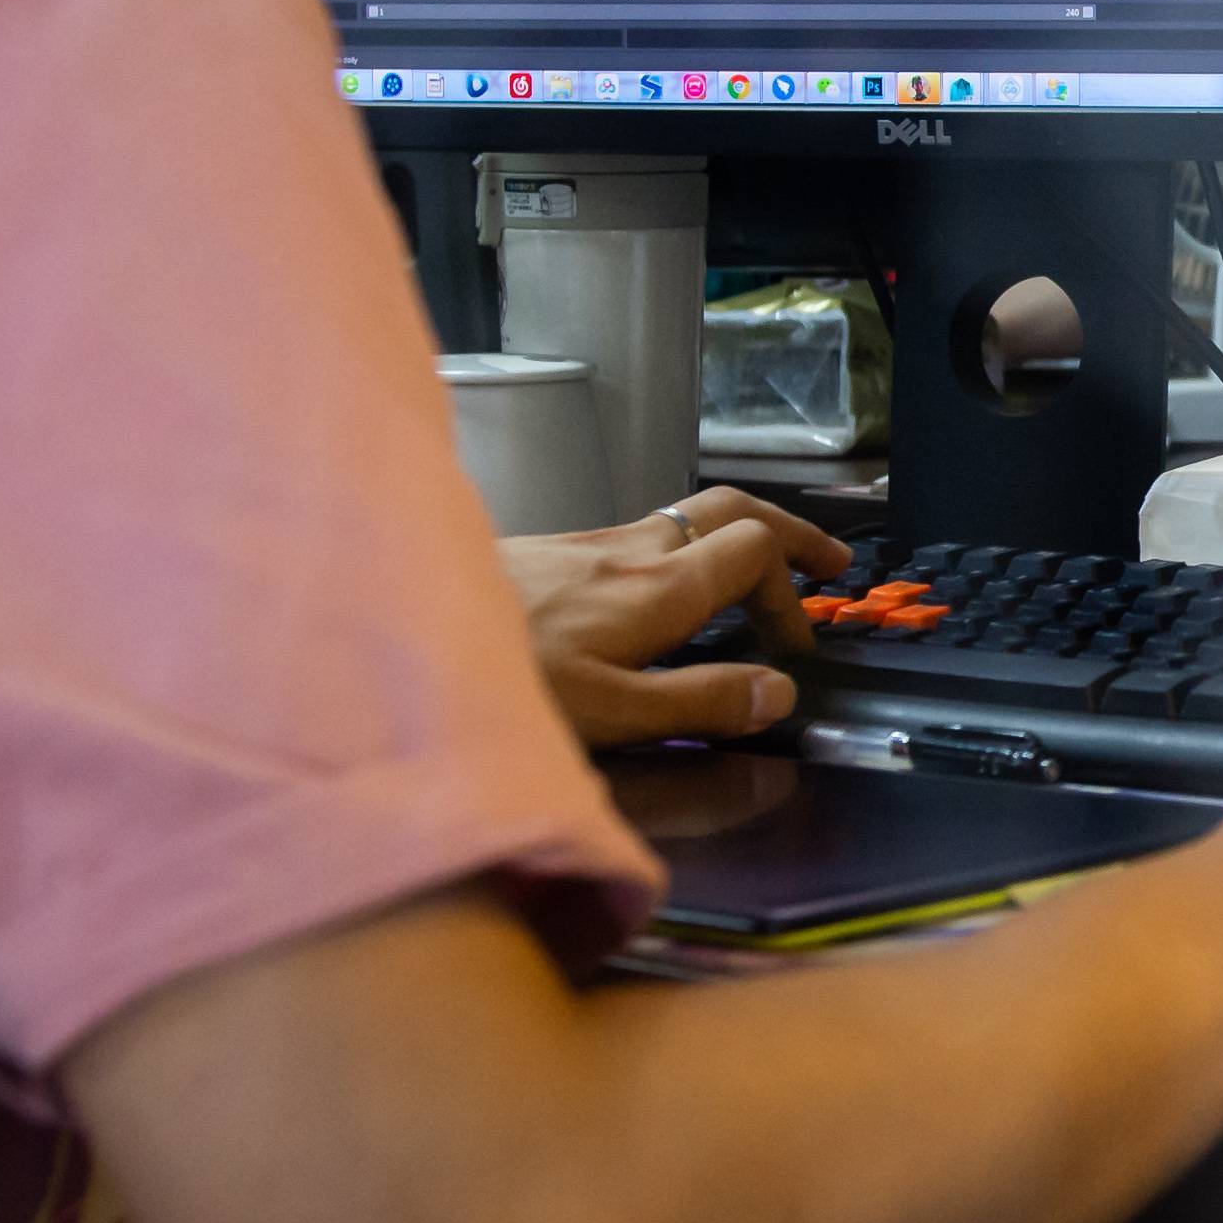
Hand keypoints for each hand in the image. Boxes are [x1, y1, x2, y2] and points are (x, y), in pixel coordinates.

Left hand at [499, 487, 851, 746]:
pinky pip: (644, 534)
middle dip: (787, 530)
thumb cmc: (501, 681)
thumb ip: (697, 703)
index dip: (790, 595)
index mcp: (656, 587)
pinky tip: (667, 596)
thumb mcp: (609, 714)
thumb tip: (777, 693)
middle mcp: (630, 549)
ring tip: (759, 581)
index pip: (754, 551)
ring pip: (685, 517)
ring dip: (737, 539)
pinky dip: (684, 552)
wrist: (394, 627)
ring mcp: (590, 544)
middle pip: (731, 509)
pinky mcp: (554, 553)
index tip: (795, 650)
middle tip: (828, 564)